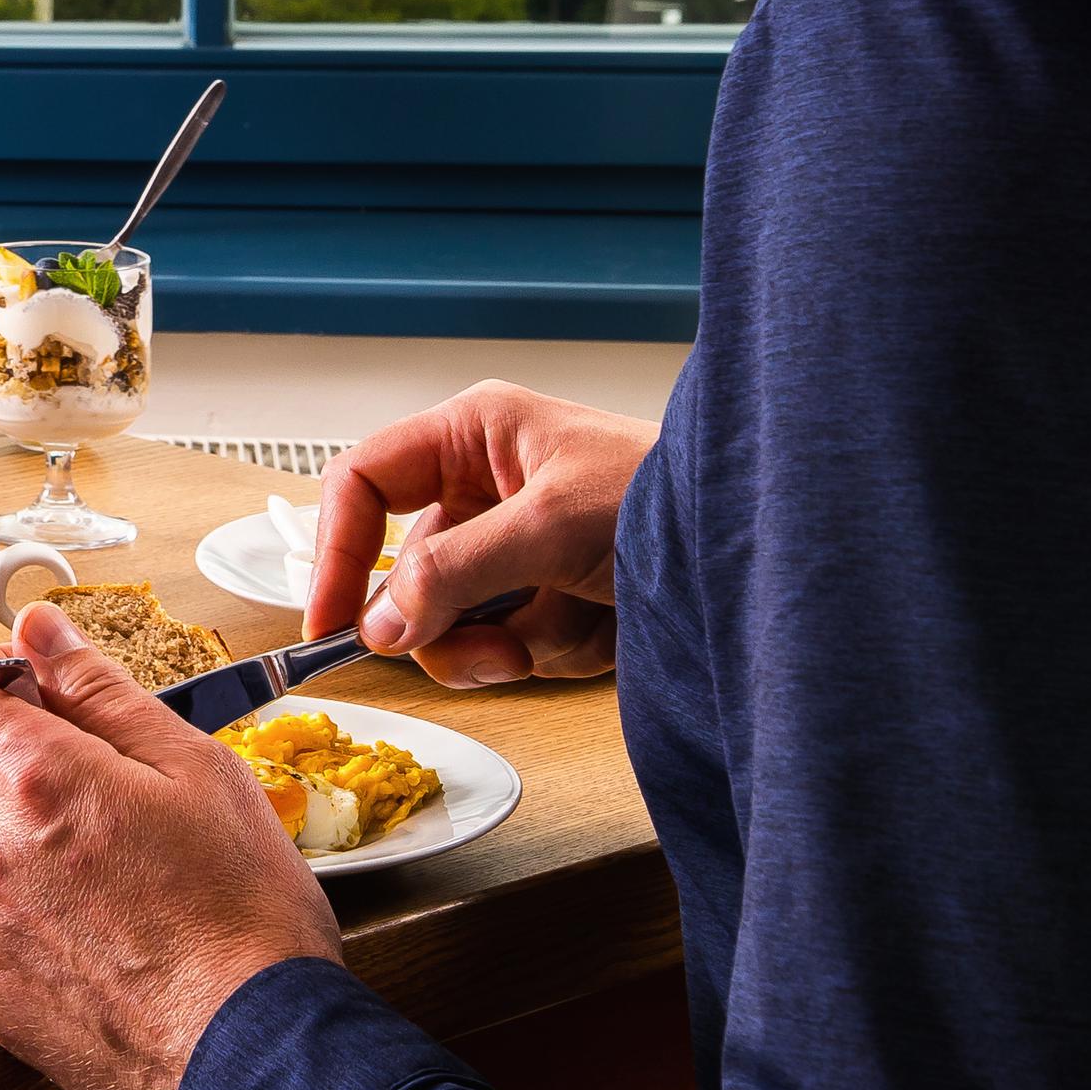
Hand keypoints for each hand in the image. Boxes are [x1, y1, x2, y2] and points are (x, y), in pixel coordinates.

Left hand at [0, 600, 339, 1089]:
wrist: (255, 1063)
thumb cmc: (246, 918)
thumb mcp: (197, 771)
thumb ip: (102, 692)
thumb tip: (41, 630)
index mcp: (36, 782)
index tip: (19, 681)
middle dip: (23, 762)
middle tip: (113, 787)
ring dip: (40, 846)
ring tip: (134, 882)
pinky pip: (1, 928)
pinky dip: (44, 919)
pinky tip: (117, 939)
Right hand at [312, 382, 651, 685]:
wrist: (758, 547)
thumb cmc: (671, 495)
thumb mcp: (552, 524)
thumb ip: (456, 573)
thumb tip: (379, 625)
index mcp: (471, 436)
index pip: (363, 483)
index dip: (337, 549)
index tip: (332, 621)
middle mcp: (483, 490)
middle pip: (406, 572)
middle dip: (444, 620)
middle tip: (484, 649)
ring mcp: (515, 551)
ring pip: (453, 622)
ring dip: (502, 644)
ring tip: (564, 631)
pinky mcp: (547, 599)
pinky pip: (506, 646)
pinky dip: (545, 653)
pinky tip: (596, 631)